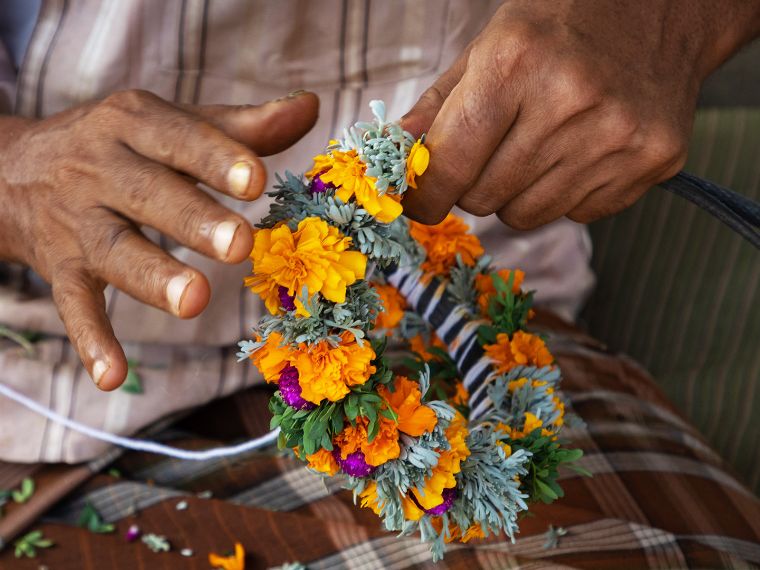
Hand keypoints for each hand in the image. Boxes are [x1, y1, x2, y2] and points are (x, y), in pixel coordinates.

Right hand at [0, 90, 318, 389]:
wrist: (12, 171)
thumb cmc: (120, 147)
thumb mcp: (169, 123)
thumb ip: (241, 126)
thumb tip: (310, 107)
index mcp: (132, 124)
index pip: (177, 138)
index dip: (215, 157)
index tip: (256, 180)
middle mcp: (99, 169)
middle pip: (148, 194)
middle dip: (193, 219)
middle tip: (240, 244)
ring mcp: (77, 223)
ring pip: (115, 250)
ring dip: (153, 277)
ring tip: (195, 301)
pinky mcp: (61, 269)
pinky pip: (74, 305)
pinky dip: (90, 340)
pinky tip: (112, 376)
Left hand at [401, 0, 759, 227]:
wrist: (663, 6)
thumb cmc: (561, 22)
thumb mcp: (489, 45)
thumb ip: (438, 106)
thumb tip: (396, 153)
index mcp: (516, 64)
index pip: (450, 165)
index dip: (424, 194)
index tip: (420, 201)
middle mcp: (570, 102)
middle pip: (484, 199)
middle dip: (473, 185)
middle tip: (491, 151)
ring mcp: (617, 137)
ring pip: (527, 215)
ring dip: (518, 192)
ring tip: (539, 144)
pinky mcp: (652, 162)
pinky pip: (575, 214)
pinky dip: (564, 193)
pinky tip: (579, 149)